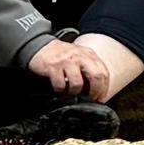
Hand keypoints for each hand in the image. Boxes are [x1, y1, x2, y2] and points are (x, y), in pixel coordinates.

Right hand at [23, 33, 143, 101]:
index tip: (101, 97)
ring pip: (78, 83)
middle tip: (91, 99)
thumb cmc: (61, 54)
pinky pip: (60, 85)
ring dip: (75, 92)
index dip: (104, 88)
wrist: (39, 45)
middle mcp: (80, 56)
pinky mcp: (53, 67)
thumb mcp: (80, 56)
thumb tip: (98, 87)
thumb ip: (89, 67)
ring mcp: (66, 61)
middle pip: (96, 76)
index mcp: (88, 54)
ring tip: (70, 93)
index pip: (104, 72)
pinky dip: (60, 90)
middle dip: (95, 91)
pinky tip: (59, 88)